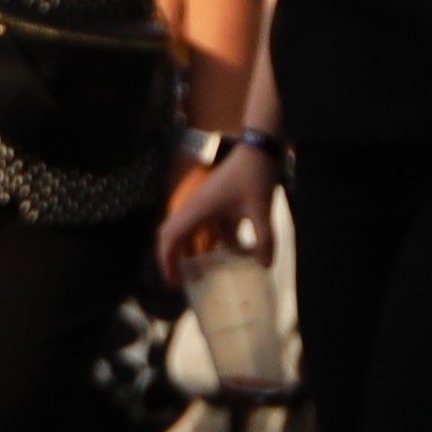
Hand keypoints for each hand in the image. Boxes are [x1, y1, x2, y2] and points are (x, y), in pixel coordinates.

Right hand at [158, 141, 273, 286]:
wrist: (259, 149)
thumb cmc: (255, 175)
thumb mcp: (262, 209)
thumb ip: (264, 239)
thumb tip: (265, 266)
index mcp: (197, 209)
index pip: (169, 238)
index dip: (166, 261)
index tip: (173, 282)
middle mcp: (194, 206)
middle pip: (171, 235)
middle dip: (172, 259)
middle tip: (180, 281)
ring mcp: (203, 203)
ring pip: (188, 231)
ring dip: (191, 251)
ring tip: (201, 274)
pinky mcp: (214, 201)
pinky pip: (206, 225)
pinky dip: (211, 241)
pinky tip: (232, 254)